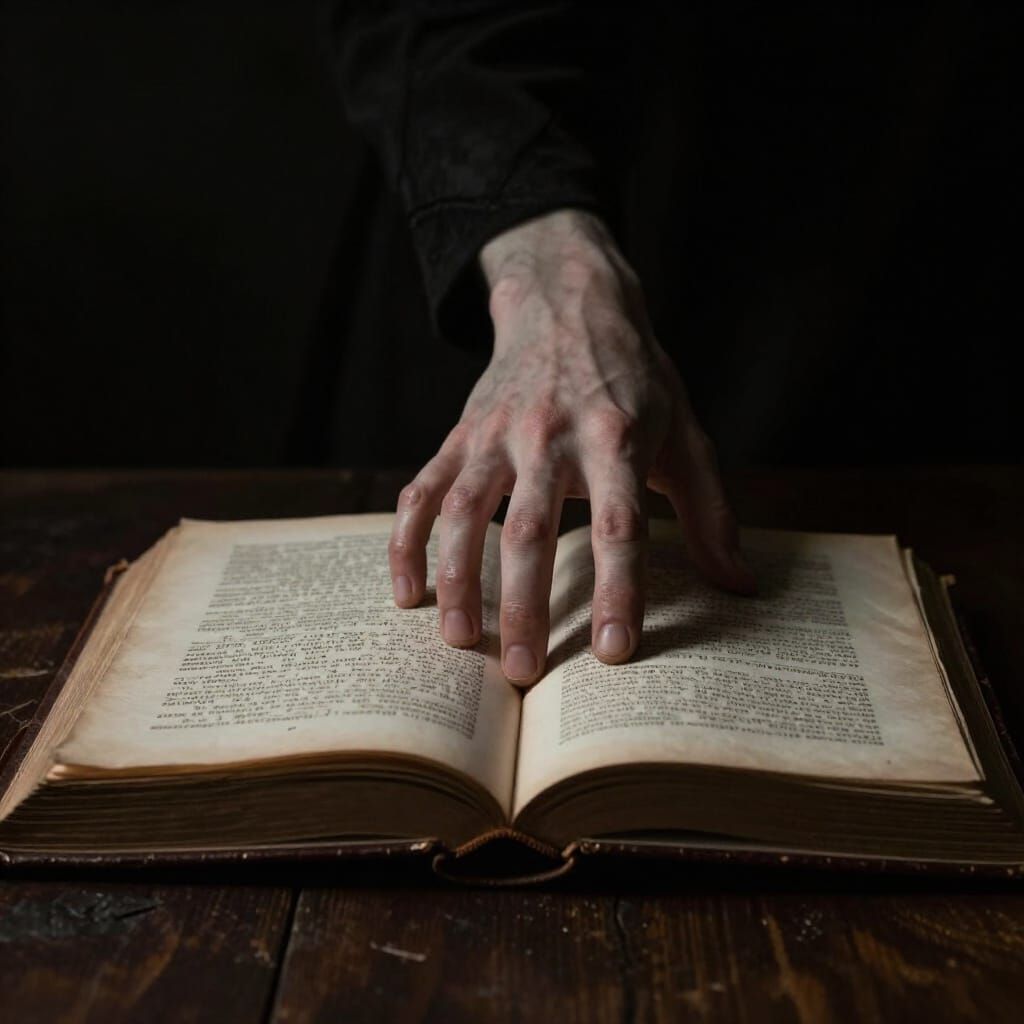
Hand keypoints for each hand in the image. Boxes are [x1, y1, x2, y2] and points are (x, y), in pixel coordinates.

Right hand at [388, 209, 753, 684]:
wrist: (569, 303)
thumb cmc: (636, 379)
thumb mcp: (686, 433)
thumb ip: (710, 511)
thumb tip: (740, 585)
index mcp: (615, 438)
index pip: (618, 525)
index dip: (617, 590)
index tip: (613, 652)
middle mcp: (548, 435)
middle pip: (529, 529)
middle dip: (522, 605)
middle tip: (523, 672)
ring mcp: (495, 435)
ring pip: (464, 511)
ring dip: (457, 579)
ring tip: (460, 641)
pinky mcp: (459, 435)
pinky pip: (422, 491)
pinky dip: (407, 542)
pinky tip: (409, 594)